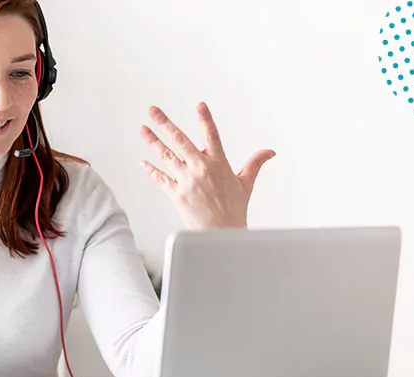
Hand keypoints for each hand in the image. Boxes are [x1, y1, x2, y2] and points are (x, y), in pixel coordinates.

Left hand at [139, 102, 275, 229]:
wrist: (221, 234)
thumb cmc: (234, 210)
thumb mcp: (246, 183)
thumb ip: (255, 163)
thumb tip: (269, 152)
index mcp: (219, 163)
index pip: (212, 135)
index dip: (205, 119)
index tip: (200, 105)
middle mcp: (201, 169)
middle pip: (180, 141)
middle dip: (165, 123)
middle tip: (153, 110)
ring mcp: (187, 181)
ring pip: (166, 156)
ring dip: (153, 141)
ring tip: (143, 129)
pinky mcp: (176, 194)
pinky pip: (160, 178)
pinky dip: (151, 170)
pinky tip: (143, 161)